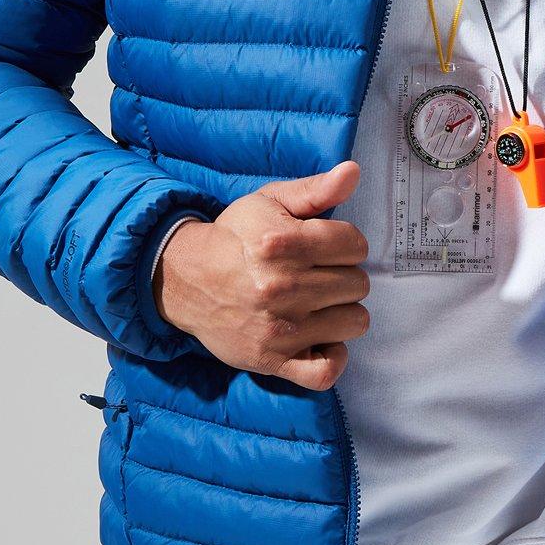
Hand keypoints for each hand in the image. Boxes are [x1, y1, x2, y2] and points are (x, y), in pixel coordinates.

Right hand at [154, 159, 369, 391]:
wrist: (187, 279)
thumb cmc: (235, 238)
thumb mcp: (270, 202)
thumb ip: (315, 189)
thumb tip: (353, 172)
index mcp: (284, 243)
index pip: (356, 245)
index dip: (346, 243)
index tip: (328, 246)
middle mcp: (283, 286)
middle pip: (358, 284)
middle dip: (343, 275)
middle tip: (319, 274)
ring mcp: (280, 328)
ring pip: (354, 322)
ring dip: (342, 312)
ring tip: (319, 303)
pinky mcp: (272, 360)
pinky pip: (325, 372)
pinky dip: (332, 358)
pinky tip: (323, 340)